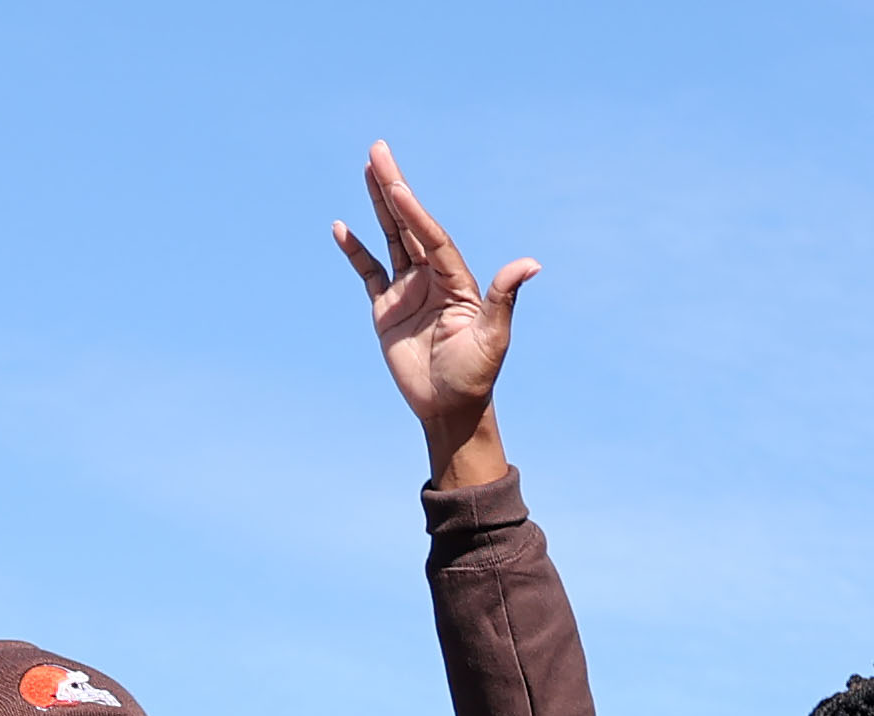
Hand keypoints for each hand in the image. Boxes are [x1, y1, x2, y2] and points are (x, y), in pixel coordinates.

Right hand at [334, 141, 532, 484]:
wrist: (450, 409)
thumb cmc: (476, 375)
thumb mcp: (493, 337)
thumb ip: (504, 297)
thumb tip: (531, 263)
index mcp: (456, 279)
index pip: (432, 237)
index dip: (415, 212)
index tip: (396, 185)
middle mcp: (432, 277)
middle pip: (409, 224)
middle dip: (393, 188)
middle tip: (377, 149)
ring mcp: (408, 290)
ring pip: (390, 238)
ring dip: (378, 205)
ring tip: (366, 168)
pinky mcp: (386, 309)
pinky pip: (369, 272)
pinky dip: (355, 251)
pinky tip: (342, 228)